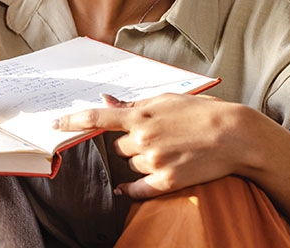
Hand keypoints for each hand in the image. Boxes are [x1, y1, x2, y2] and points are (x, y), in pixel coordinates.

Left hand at [53, 93, 254, 198]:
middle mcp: (143, 137)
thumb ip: (134, 104)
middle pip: (118, 147)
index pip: (97, 118)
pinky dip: (129, 189)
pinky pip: (137, 189)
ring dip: (140, 161)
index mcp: (141, 114)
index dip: (72, 121)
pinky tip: (124, 190)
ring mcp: (154, 160)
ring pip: (130, 166)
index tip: (54, 124)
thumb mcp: (167, 100)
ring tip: (169, 151)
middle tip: (156, 138)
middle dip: (130, 144)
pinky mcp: (167, 181)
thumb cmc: (202, 113)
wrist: (235, 136)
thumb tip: (106, 101)